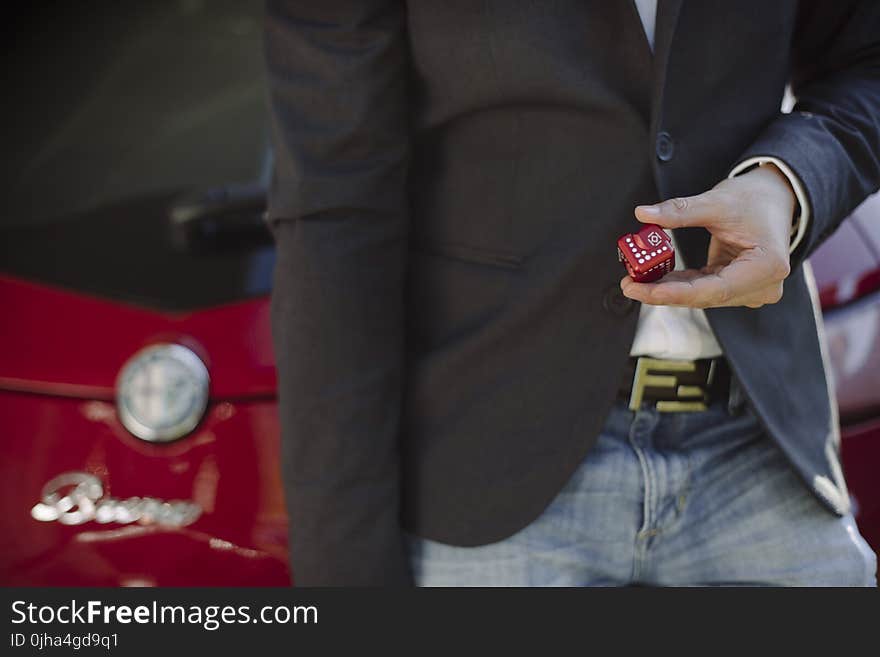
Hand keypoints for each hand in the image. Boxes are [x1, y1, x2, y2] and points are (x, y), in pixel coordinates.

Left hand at [620, 164, 795, 308]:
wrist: (774, 197)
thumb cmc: (754, 198)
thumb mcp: (716, 201)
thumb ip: (679, 211)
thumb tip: (643, 214)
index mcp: (766, 266)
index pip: (714, 290)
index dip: (675, 293)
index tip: (643, 290)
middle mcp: (763, 286)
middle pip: (705, 297)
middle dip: (663, 293)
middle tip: (629, 285)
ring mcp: (752, 290)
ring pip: (701, 296)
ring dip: (668, 289)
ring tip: (635, 280)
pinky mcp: (738, 287)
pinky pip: (703, 289)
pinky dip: (679, 283)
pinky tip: (653, 278)